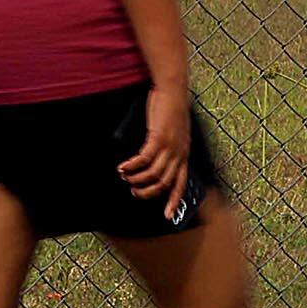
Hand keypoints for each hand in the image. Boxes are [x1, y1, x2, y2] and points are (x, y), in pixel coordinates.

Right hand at [120, 86, 194, 213]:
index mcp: (184, 155)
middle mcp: (179, 154)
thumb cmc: (170, 108)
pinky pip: (144, 159)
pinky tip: (122, 167)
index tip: (167, 217)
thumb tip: (152, 157)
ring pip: (154, 174)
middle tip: (134, 191)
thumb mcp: (173, 132)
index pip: (181, 185)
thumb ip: (167, 146)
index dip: (174, 202)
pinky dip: (132, 166)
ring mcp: (170, 147)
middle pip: (164, 184)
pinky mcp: (158, 137)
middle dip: (148, 192)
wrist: (173, 91)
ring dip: (137, 179)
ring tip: (124, 177)